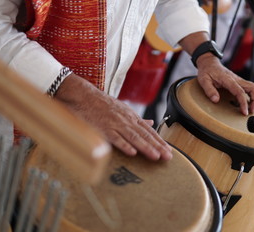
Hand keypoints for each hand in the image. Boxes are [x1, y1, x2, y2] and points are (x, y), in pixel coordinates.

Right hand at [55, 74, 172, 160]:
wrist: (85, 96)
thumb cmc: (103, 104)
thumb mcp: (123, 109)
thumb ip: (137, 119)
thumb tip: (151, 123)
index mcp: (132, 117)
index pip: (149, 131)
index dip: (159, 141)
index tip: (168, 150)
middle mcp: (126, 121)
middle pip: (145, 135)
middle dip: (157, 146)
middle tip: (168, 157)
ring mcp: (115, 124)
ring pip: (133, 137)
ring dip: (146, 147)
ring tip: (156, 156)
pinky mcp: (103, 128)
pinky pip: (115, 138)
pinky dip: (124, 145)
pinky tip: (133, 153)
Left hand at [196, 53, 253, 115]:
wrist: (209, 63)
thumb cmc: (207, 71)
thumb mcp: (203, 80)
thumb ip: (209, 90)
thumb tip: (216, 100)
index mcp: (227, 79)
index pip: (239, 91)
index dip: (243, 102)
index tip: (244, 111)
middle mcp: (236, 79)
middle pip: (253, 88)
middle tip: (252, 111)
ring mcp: (238, 80)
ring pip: (253, 87)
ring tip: (251, 109)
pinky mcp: (238, 82)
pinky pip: (249, 88)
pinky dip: (251, 96)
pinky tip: (247, 103)